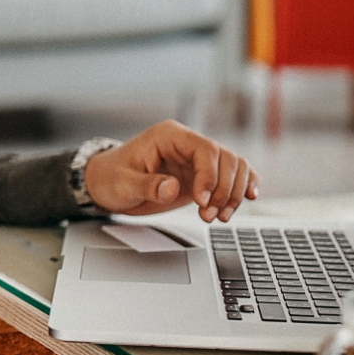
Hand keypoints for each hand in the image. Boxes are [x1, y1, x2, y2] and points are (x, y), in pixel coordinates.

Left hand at [83, 119, 258, 222]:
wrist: (106, 184)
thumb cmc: (111, 177)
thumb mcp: (123, 183)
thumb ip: (148, 185)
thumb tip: (172, 189)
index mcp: (169, 136)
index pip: (205, 149)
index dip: (210, 176)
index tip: (203, 201)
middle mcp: (188, 144)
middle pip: (226, 159)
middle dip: (224, 190)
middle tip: (210, 216)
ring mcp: (197, 160)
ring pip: (235, 168)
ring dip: (233, 194)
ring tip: (218, 218)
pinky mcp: (202, 176)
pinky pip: (233, 175)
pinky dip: (242, 187)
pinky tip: (247, 199)